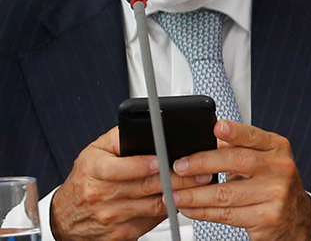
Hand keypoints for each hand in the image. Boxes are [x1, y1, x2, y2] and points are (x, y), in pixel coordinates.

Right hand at [51, 127, 208, 240]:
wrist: (66, 216)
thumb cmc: (85, 179)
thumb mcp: (95, 151)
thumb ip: (120, 137)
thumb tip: (148, 125)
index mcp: (94, 170)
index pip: (118, 168)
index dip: (142, 164)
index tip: (161, 160)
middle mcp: (101, 195)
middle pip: (144, 187)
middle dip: (176, 178)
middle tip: (199, 171)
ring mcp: (111, 217)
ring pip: (153, 205)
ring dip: (179, 194)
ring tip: (199, 184)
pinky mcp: (121, 233)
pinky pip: (152, 220)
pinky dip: (169, 209)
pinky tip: (182, 199)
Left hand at [171, 121, 310, 240]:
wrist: (295, 216)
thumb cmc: (273, 183)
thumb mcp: (264, 160)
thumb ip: (237, 149)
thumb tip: (201, 144)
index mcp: (277, 148)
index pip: (253, 136)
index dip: (234, 131)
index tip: (216, 127)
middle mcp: (280, 169)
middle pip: (236, 162)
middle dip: (202, 163)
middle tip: (179, 167)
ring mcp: (275, 194)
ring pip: (225, 193)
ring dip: (194, 194)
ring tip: (175, 194)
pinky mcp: (266, 218)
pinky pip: (227, 214)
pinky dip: (203, 212)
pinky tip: (191, 209)